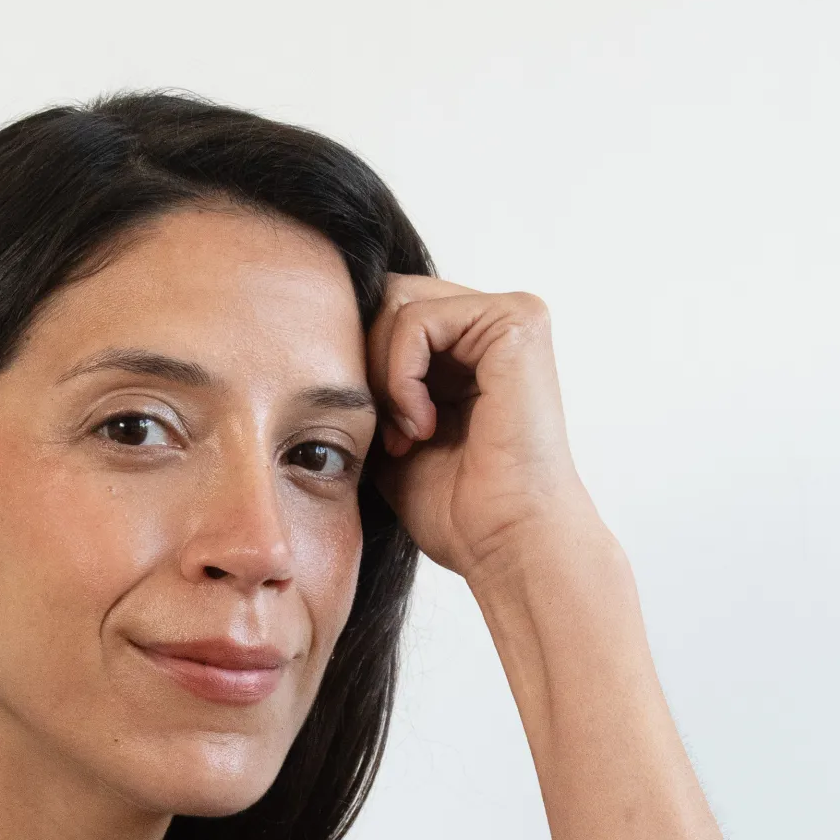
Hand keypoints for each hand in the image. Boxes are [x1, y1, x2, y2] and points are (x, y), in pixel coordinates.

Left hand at [368, 277, 608, 587]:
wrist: (505, 542)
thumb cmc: (458, 508)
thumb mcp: (393, 433)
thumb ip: (373, 382)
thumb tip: (323, 339)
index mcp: (472, 346)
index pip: (388, 314)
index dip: (364, 369)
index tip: (382, 436)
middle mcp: (494, 323)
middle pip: (389, 297)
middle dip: (370, 366)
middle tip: (391, 434)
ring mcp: (511, 316)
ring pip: (397, 304)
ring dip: (385, 377)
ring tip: (408, 435)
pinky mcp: (516, 321)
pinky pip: (417, 320)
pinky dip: (402, 376)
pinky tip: (423, 425)